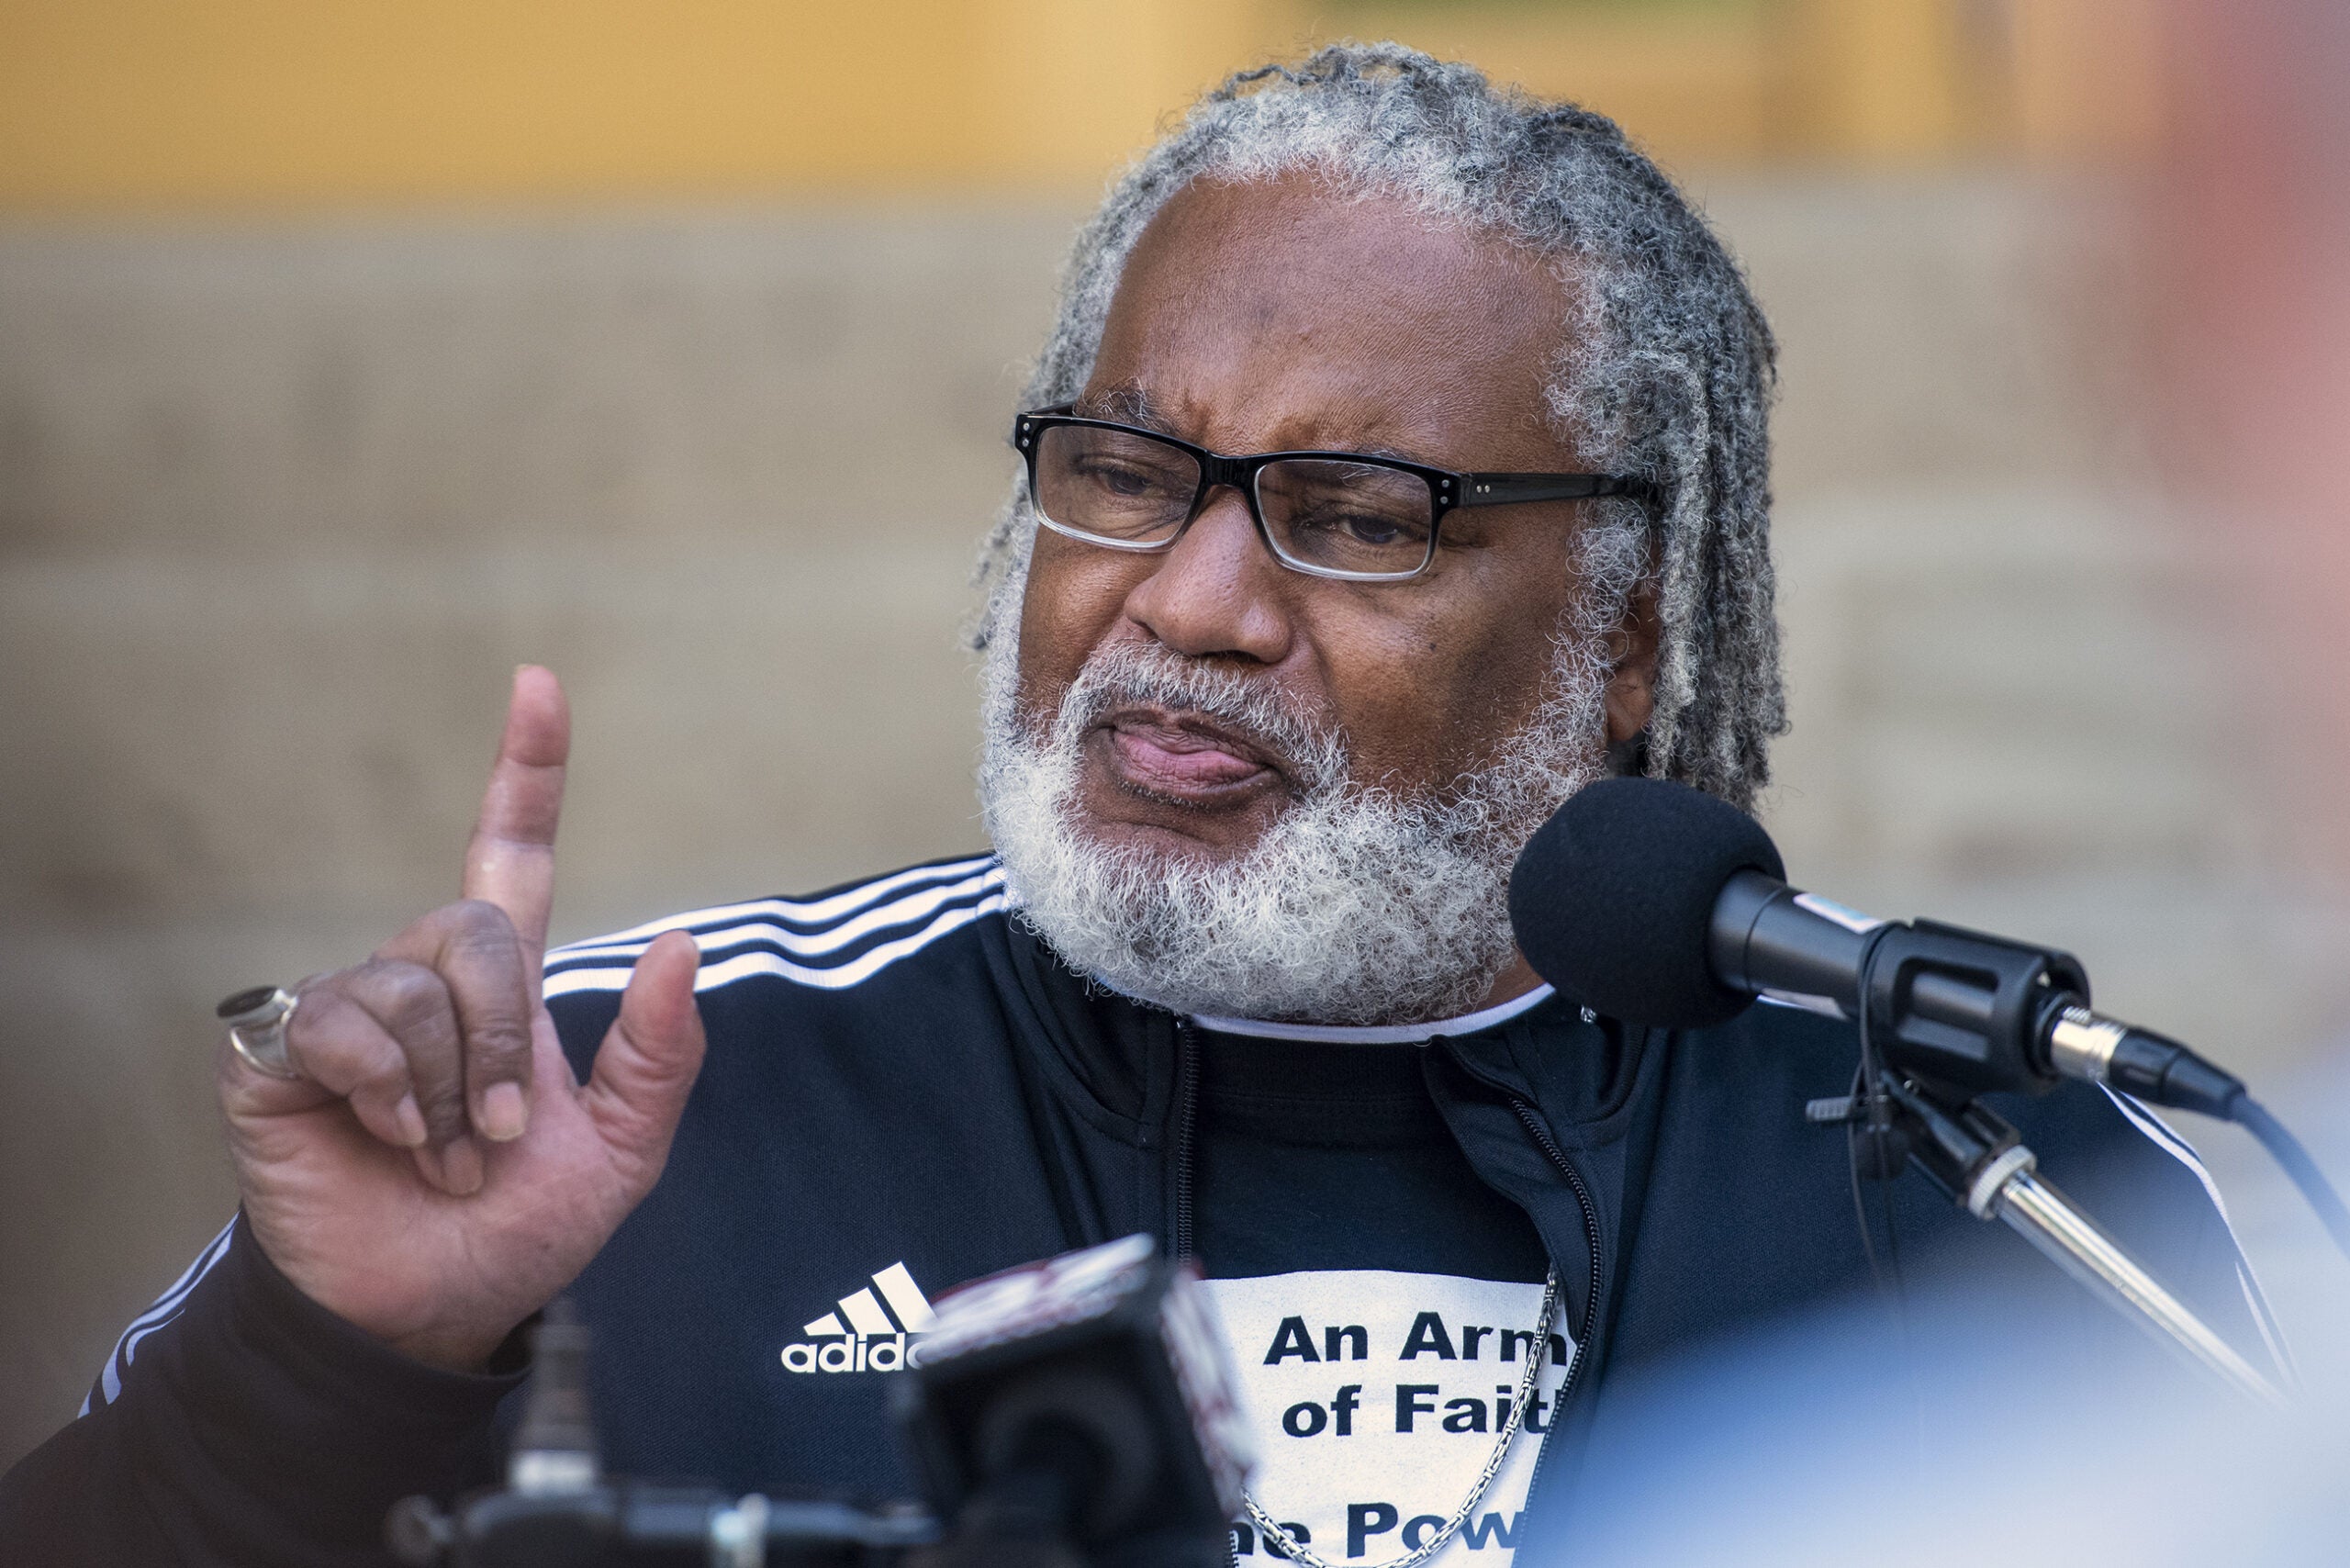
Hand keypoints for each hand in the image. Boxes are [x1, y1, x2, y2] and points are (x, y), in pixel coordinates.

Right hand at [218, 666, 706, 1370]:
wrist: (435, 1309)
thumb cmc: (520, 1227)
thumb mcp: (625, 1147)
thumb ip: (660, 1053)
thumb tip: (680, 943)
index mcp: (504, 986)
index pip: (511, 852)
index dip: (526, 770)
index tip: (539, 685)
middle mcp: (424, 979)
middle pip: (479, 932)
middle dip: (509, 1042)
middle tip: (505, 1136)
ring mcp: (348, 1010)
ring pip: (417, 985)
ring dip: (455, 1089)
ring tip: (447, 1156)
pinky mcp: (282, 1051)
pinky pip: (345, 1022)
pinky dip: (392, 1090)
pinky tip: (393, 1139)